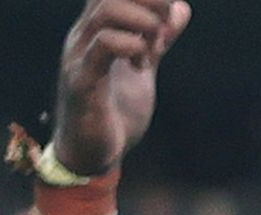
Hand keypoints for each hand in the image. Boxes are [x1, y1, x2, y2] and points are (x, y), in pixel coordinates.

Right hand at [50, 0, 190, 178]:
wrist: (93, 154)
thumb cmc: (114, 110)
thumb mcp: (143, 69)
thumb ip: (158, 40)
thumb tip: (180, 7)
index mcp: (96, 32)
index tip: (171, 10)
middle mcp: (83, 38)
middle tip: (168, 18)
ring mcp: (80, 58)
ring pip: (103, 14)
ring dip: (141, 20)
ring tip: (158, 38)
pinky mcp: (82, 83)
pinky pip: (102, 48)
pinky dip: (129, 45)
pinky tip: (142, 61)